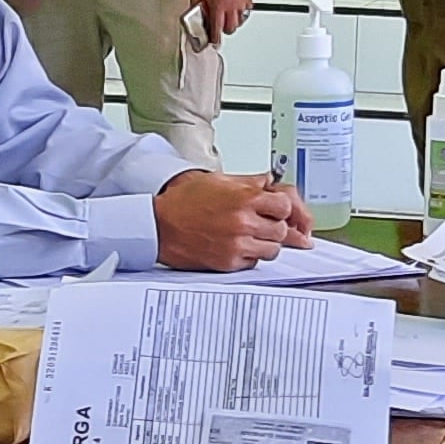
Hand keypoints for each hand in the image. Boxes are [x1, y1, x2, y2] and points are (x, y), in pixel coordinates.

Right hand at [155, 169, 311, 270]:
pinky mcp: (228, 262)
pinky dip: (249, 256)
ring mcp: (237, 244)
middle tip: (261, 224)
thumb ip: (248, 182)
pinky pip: (254, 263)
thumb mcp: (217, 181)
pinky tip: (237, 246)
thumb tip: (268, 183)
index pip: (285, 206)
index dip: (280, 208)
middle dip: (273, 226)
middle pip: (281, 230)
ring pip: (272, 250)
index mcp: (244, 198)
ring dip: (264, 244)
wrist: (159, 225)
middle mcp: (243, 222)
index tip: (274, 209)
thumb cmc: (183, 202)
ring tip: (250, 236)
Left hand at [197, 0, 253, 44]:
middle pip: (230, 28)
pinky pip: (247, 10)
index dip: (214, 38)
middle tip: (219, 28)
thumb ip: (197, 2)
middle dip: (224, 30)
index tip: (212, 41)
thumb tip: (194, 11)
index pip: (216, 30)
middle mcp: (231, 7)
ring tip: (228, 19)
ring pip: (240, 21)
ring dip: (233, 22)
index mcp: (218, 7)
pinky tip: (237, 9)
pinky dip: (242, 13)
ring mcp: (241, 2)